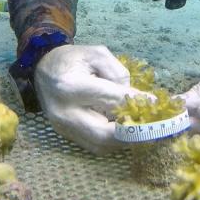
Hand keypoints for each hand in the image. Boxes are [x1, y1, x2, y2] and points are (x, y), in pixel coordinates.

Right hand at [34, 44, 148, 153]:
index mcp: (70, 86)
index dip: (136, 103)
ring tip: (144, 130)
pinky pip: (94, 145)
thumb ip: (117, 73)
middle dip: (131, 134)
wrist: (42, 69)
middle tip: (154, 129)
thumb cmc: (72, 59)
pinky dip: (113, 141)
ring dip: (124, 140)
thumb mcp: (96, 53)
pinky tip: (127, 131)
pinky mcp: (66, 135)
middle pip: (102, 134)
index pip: (110, 99)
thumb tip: (135, 96)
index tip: (156, 104)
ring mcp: (63, 128)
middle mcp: (65, 113)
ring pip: (100, 145)